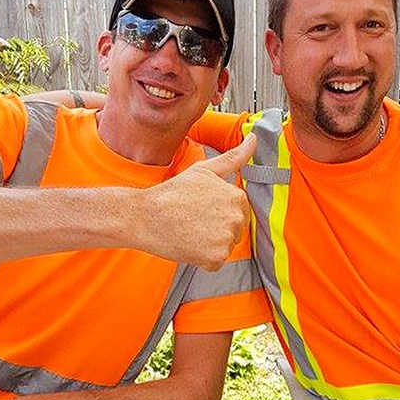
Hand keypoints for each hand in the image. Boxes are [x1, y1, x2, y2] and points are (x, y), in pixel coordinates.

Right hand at [138, 133, 257, 270]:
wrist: (144, 216)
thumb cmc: (172, 193)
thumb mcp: (205, 170)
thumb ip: (234, 157)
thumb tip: (254, 138)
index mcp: (237, 197)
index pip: (239, 212)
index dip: (219, 211)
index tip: (201, 208)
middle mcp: (235, 218)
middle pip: (235, 230)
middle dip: (217, 228)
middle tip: (193, 219)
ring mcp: (226, 239)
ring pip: (225, 246)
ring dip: (210, 244)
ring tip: (190, 230)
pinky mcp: (215, 259)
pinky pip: (215, 262)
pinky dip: (203, 258)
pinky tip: (189, 244)